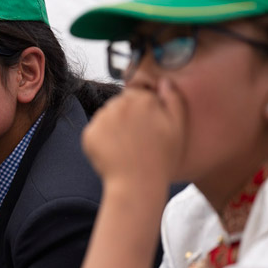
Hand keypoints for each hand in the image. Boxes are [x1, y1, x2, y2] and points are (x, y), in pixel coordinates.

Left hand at [82, 78, 186, 193]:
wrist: (137, 185)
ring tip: (125, 148)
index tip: (146, 125)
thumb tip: (164, 81)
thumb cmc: (161, 160)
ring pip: (106, 116)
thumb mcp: (178, 128)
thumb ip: (174, 100)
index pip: (137, 93)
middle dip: (126, 116)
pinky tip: (114, 153)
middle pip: (120, 103)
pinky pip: (95, 131)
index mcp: (143, 100)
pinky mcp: (89, 133)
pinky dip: (101, 140)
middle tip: (136, 140)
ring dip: (113, 127)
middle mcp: (120, 104)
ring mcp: (102, 118)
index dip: (142, 109)